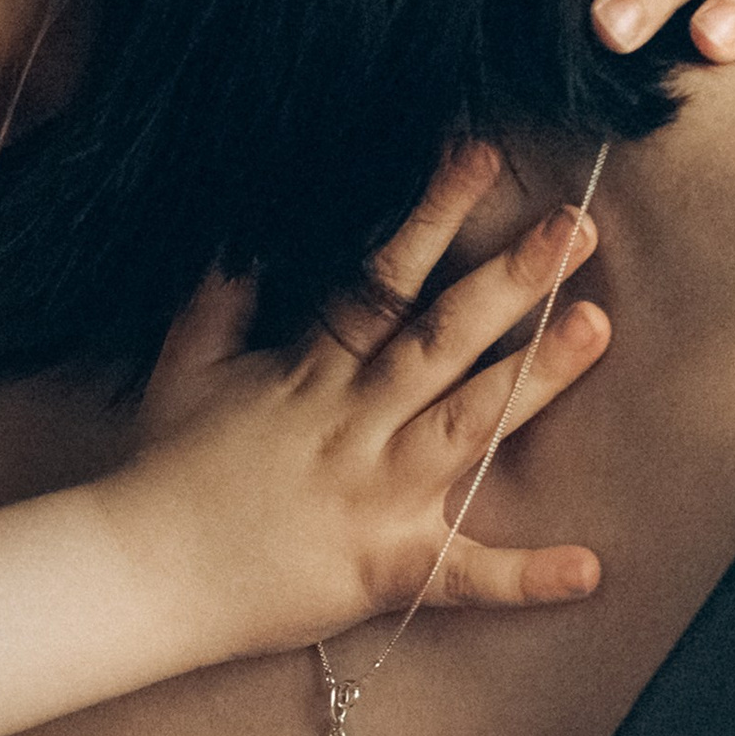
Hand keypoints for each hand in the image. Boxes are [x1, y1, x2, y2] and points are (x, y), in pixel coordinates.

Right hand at [123, 142, 606, 647]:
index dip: (433, 214)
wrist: (137, 571)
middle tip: (577, 228)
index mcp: (312, 373)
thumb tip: (242, 235)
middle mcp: (354, 423)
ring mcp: (374, 494)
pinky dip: (525, 578)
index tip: (481, 157)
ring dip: (535, 377)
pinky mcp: (383, 569)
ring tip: (596, 326)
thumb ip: (222, 299)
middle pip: (443, 338)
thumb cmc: (162, 471)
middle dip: (512, 278)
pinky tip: (590, 568)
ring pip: (468, 425)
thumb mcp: (186, 367)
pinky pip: (463, 577)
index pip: (383, 280)